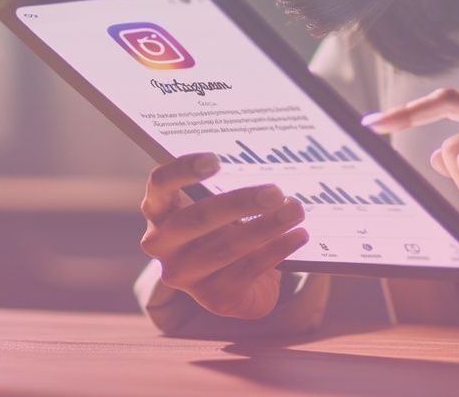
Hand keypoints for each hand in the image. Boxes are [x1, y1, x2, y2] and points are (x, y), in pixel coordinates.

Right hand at [138, 153, 309, 319]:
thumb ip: (228, 188)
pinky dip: (277, 250)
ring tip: (295, 210)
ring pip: (225, 248)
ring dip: (265, 227)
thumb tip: (265, 167)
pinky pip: (247, 270)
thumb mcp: (220, 206)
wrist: (240, 281)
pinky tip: (298, 235)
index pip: (160, 185)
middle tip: (275, 191)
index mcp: (160, 211)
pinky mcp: (213, 298)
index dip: (182, 171)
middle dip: (238, 203)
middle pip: (196, 219)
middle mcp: (163, 245)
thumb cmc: (227, 228)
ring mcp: (185, 275)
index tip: (215, 160)